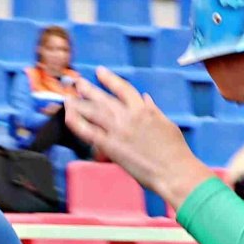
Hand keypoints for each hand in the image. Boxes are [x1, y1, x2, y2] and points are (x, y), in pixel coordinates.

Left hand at [64, 67, 212, 206]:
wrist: (174, 172)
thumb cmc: (176, 152)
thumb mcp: (167, 124)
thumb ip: (154, 110)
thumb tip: (146, 97)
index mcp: (143, 109)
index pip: (122, 88)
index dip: (109, 78)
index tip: (99, 71)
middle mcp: (128, 116)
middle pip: (103, 98)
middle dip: (88, 89)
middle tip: (76, 83)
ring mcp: (118, 131)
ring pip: (93, 112)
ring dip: (78, 103)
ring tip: (67, 98)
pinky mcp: (111, 147)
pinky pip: (89, 132)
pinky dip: (76, 123)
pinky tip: (67, 116)